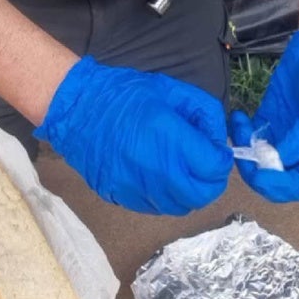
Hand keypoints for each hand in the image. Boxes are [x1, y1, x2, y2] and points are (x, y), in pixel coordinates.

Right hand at [34, 56, 232, 215]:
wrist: (77, 109)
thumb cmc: (124, 95)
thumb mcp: (172, 91)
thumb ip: (205, 113)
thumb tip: (218, 140)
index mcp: (168, 136)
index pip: (213, 167)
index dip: (221, 160)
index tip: (216, 152)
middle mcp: (153, 168)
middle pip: (201, 195)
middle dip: (210, 182)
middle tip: (205, 166)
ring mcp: (134, 186)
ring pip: (179, 206)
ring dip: (188, 192)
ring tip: (181, 171)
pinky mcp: (120, 196)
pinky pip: (154, 207)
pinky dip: (164, 196)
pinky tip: (158, 177)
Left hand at [230, 18, 298, 201]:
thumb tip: (281, 161)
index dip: (282, 188)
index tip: (261, 175)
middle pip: (278, 179)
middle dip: (256, 172)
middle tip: (242, 153)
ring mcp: (285, 139)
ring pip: (259, 162)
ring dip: (244, 152)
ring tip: (239, 126)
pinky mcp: (269, 123)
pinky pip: (249, 139)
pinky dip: (239, 134)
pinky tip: (238, 116)